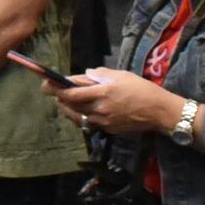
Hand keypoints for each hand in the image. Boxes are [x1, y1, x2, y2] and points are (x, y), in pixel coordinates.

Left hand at [52, 68, 187, 134]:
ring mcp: (103, 121)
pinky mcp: (108, 129)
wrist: (159, 111)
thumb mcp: (122, 75)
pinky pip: (88, 123)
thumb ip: (100, 74)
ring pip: (77, 116)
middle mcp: (100, 108)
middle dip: (59, 99)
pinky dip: (80, 117)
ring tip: (63, 102)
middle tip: (52, 92)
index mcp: (103, 92)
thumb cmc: (142, 89)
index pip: (72, 93)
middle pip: (71, 106)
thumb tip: (85, 74)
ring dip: (67, 109)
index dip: (57, 89)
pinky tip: (79, 112)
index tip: (46, 85)